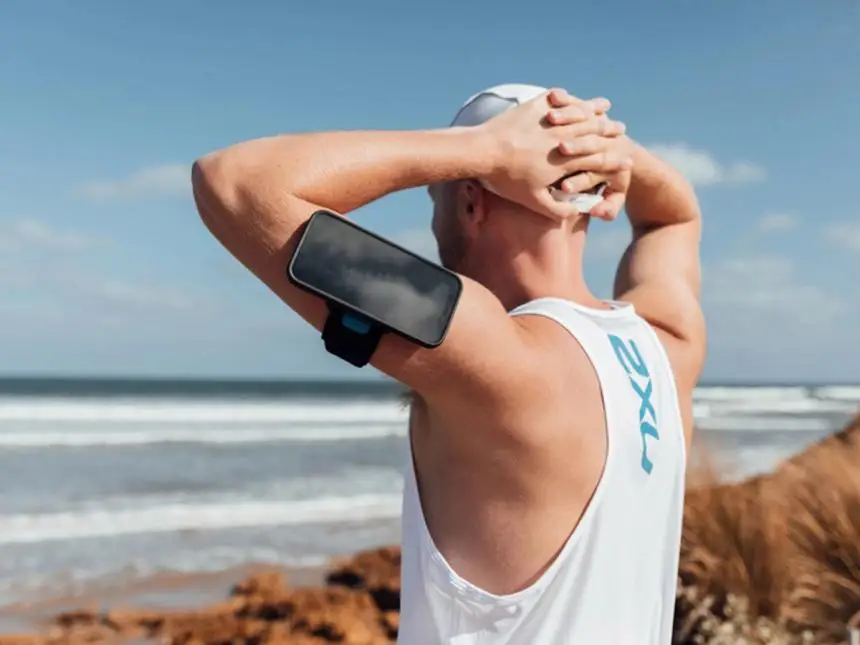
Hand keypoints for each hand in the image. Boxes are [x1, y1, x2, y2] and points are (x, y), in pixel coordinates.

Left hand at [477, 88, 629, 220]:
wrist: (481, 152)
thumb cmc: (506, 180)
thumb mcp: (533, 201)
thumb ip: (557, 209)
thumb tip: (576, 211)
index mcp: (566, 161)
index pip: (598, 158)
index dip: (614, 159)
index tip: (628, 160)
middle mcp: (562, 137)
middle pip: (593, 131)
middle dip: (609, 130)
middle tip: (621, 129)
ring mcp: (549, 119)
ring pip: (578, 113)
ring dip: (594, 111)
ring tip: (606, 108)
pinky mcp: (534, 106)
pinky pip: (558, 100)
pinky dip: (570, 98)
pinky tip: (572, 95)